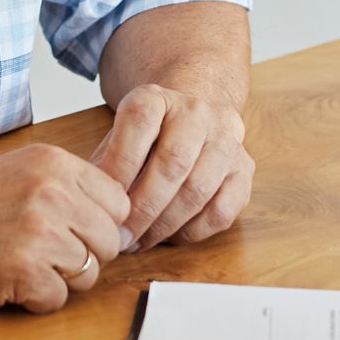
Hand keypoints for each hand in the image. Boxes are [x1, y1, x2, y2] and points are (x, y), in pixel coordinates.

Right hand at [0, 145, 130, 312]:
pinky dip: (36, 299)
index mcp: (53, 162)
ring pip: (89, 273)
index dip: (100, 224)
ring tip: (22, 266)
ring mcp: (41, 232)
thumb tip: (113, 216)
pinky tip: (8, 283)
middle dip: (84, 255)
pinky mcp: (25, 271)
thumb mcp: (15, 171)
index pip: (118, 200)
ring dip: (60, 279)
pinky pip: (59, 299)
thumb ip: (64, 186)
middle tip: (45, 256)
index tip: (76, 233)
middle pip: (109, 240)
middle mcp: (53, 192)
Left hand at [90, 84, 254, 249]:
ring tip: (139, 242)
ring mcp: (226, 140)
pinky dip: (193, 231)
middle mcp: (197, 112)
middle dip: (142, 209)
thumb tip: (95, 204)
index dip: (119, 165)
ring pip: (198, 190)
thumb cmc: (147, 136)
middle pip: (173, 163)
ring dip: (164, 225)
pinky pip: (222, 211)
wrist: (193, 114)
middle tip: (120, 237)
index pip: (139, 123)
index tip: (103, 201)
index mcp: (158, 97)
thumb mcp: (119, 136)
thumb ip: (105, 165)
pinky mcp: (244, 169)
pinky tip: (170, 236)